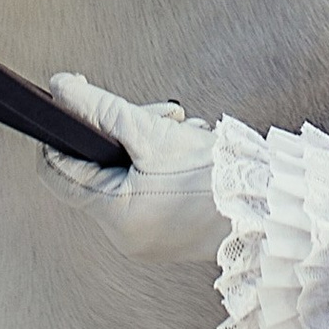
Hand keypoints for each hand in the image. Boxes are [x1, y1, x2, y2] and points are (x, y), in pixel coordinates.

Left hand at [38, 75, 224, 263]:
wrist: (269, 204)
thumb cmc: (217, 176)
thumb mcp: (151, 133)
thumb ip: (100, 108)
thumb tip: (61, 89)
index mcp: (116, 216)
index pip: (59, 172)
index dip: (61, 134)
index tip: (75, 102)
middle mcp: (127, 236)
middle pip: (101, 169)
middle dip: (124, 132)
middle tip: (157, 115)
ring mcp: (149, 239)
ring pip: (128, 177)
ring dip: (149, 144)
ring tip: (182, 131)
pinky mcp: (170, 235)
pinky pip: (150, 192)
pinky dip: (162, 166)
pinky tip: (188, 151)